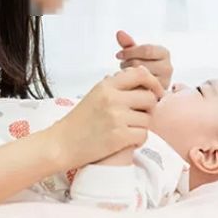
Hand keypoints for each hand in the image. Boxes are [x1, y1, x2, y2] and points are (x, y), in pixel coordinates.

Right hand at [48, 65, 163, 168]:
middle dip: (149, 108)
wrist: (62, 144)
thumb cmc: (79, 120)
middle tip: (140, 115)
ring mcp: (116, 118)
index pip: (140, 74)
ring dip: (142, 126)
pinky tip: (126, 140)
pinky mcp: (119, 137)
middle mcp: (112, 99)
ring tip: (128, 129)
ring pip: (148, 119)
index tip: (156, 92)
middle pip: (149, 97)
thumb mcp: (96, 94)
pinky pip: (143, 135)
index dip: (153, 82)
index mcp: (106, 86)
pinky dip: (138, 139)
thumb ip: (117, 85)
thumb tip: (142, 73)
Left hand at [115, 30, 172, 89]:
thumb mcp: (135, 53)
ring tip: (127, 75)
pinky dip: (131, 86)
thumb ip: (128, 43)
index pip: (146, 50)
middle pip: (140, 63)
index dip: (129, 52)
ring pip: (138, 77)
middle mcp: (168, 68)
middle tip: (123, 67)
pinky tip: (128, 84)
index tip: (119, 55)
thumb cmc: (142, 66)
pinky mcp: (157, 95)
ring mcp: (164, 82)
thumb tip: (119, 33)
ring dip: (128, 76)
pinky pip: (139, 89)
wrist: (149, 86)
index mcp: (164, 53)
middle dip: (127, 64)